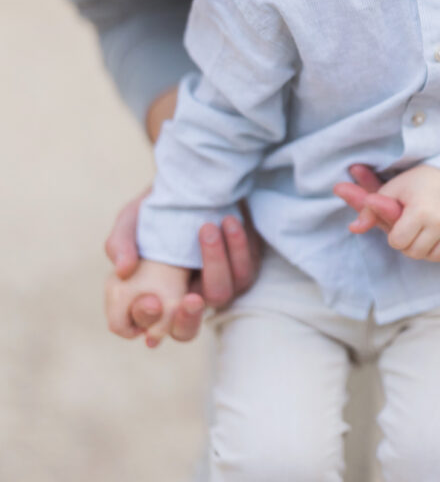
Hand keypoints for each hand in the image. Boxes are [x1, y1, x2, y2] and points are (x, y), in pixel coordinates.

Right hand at [105, 190, 259, 341]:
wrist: (192, 182)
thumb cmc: (156, 210)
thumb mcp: (132, 220)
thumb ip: (120, 242)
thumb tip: (123, 269)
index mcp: (153, 296)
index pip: (147, 327)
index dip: (148, 322)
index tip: (151, 301)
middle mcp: (184, 299)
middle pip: (186, 331)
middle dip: (188, 319)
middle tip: (189, 299)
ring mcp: (214, 286)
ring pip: (220, 296)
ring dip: (216, 264)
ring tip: (206, 228)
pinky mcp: (242, 269)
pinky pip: (245, 271)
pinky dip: (238, 247)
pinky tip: (228, 221)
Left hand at [338, 165, 439, 260]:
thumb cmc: (416, 183)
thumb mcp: (390, 191)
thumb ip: (368, 209)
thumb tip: (353, 228)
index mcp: (421, 210)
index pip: (397, 242)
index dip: (394, 232)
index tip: (400, 218)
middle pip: (414, 253)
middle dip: (408, 242)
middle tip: (412, 223)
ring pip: (432, 257)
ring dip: (424, 247)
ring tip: (425, 227)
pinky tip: (439, 233)